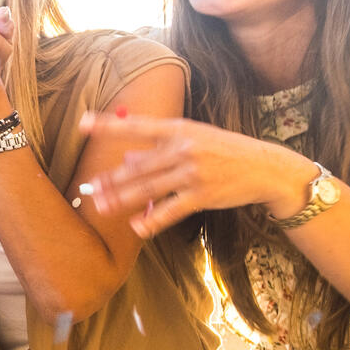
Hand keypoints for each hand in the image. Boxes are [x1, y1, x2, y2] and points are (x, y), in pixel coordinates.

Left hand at [79, 113, 315, 236]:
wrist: (267, 168)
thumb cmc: (224, 151)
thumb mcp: (194, 138)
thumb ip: (160, 147)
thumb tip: (127, 158)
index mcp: (178, 129)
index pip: (136, 126)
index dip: (108, 125)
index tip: (82, 123)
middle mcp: (183, 149)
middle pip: (137, 166)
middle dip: (110, 179)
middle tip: (88, 188)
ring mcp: (192, 173)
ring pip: (148, 188)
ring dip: (122, 199)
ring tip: (101, 207)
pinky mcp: (202, 195)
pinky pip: (170, 210)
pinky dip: (152, 220)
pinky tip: (136, 227)